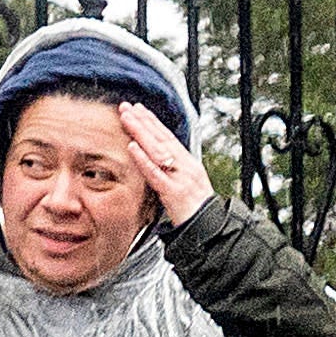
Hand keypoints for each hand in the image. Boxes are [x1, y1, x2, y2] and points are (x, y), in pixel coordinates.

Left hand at [114, 100, 213, 225]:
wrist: (208, 228)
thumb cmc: (197, 210)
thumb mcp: (189, 184)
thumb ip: (175, 169)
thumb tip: (158, 158)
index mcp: (189, 163)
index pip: (169, 137)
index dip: (153, 122)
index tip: (139, 109)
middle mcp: (186, 167)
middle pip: (162, 138)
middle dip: (143, 121)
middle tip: (127, 107)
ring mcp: (180, 178)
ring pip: (158, 150)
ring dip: (141, 132)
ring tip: (127, 118)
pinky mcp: (173, 192)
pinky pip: (155, 173)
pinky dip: (143, 159)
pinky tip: (132, 147)